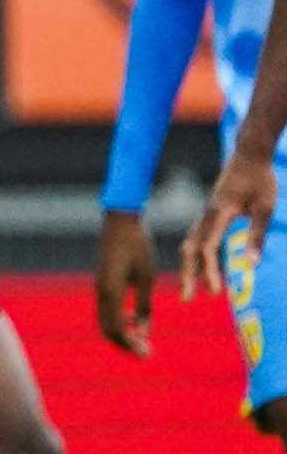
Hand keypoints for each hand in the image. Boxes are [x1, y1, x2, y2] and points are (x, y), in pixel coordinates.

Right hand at [92, 209, 156, 356]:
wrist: (120, 223)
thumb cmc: (138, 247)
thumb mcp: (147, 277)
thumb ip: (145, 305)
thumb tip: (145, 331)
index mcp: (111, 293)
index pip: (118, 329)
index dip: (131, 344)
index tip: (148, 354)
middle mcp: (101, 294)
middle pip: (107, 330)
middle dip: (125, 344)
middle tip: (145, 353)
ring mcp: (99, 288)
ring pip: (105, 321)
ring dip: (122, 333)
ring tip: (141, 340)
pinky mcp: (102, 283)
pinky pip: (107, 309)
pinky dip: (119, 320)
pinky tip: (135, 319)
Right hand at [184, 149, 277, 302]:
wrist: (249, 155)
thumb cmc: (260, 179)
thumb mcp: (265, 207)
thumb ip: (257, 235)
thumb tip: (252, 264)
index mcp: (219, 214)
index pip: (208, 248)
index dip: (209, 271)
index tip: (216, 291)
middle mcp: (206, 216)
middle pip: (189, 250)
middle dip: (188, 275)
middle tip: (188, 298)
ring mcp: (205, 214)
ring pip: (189, 245)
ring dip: (189, 267)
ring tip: (190, 287)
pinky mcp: (209, 214)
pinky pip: (196, 238)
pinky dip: (194, 256)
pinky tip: (200, 267)